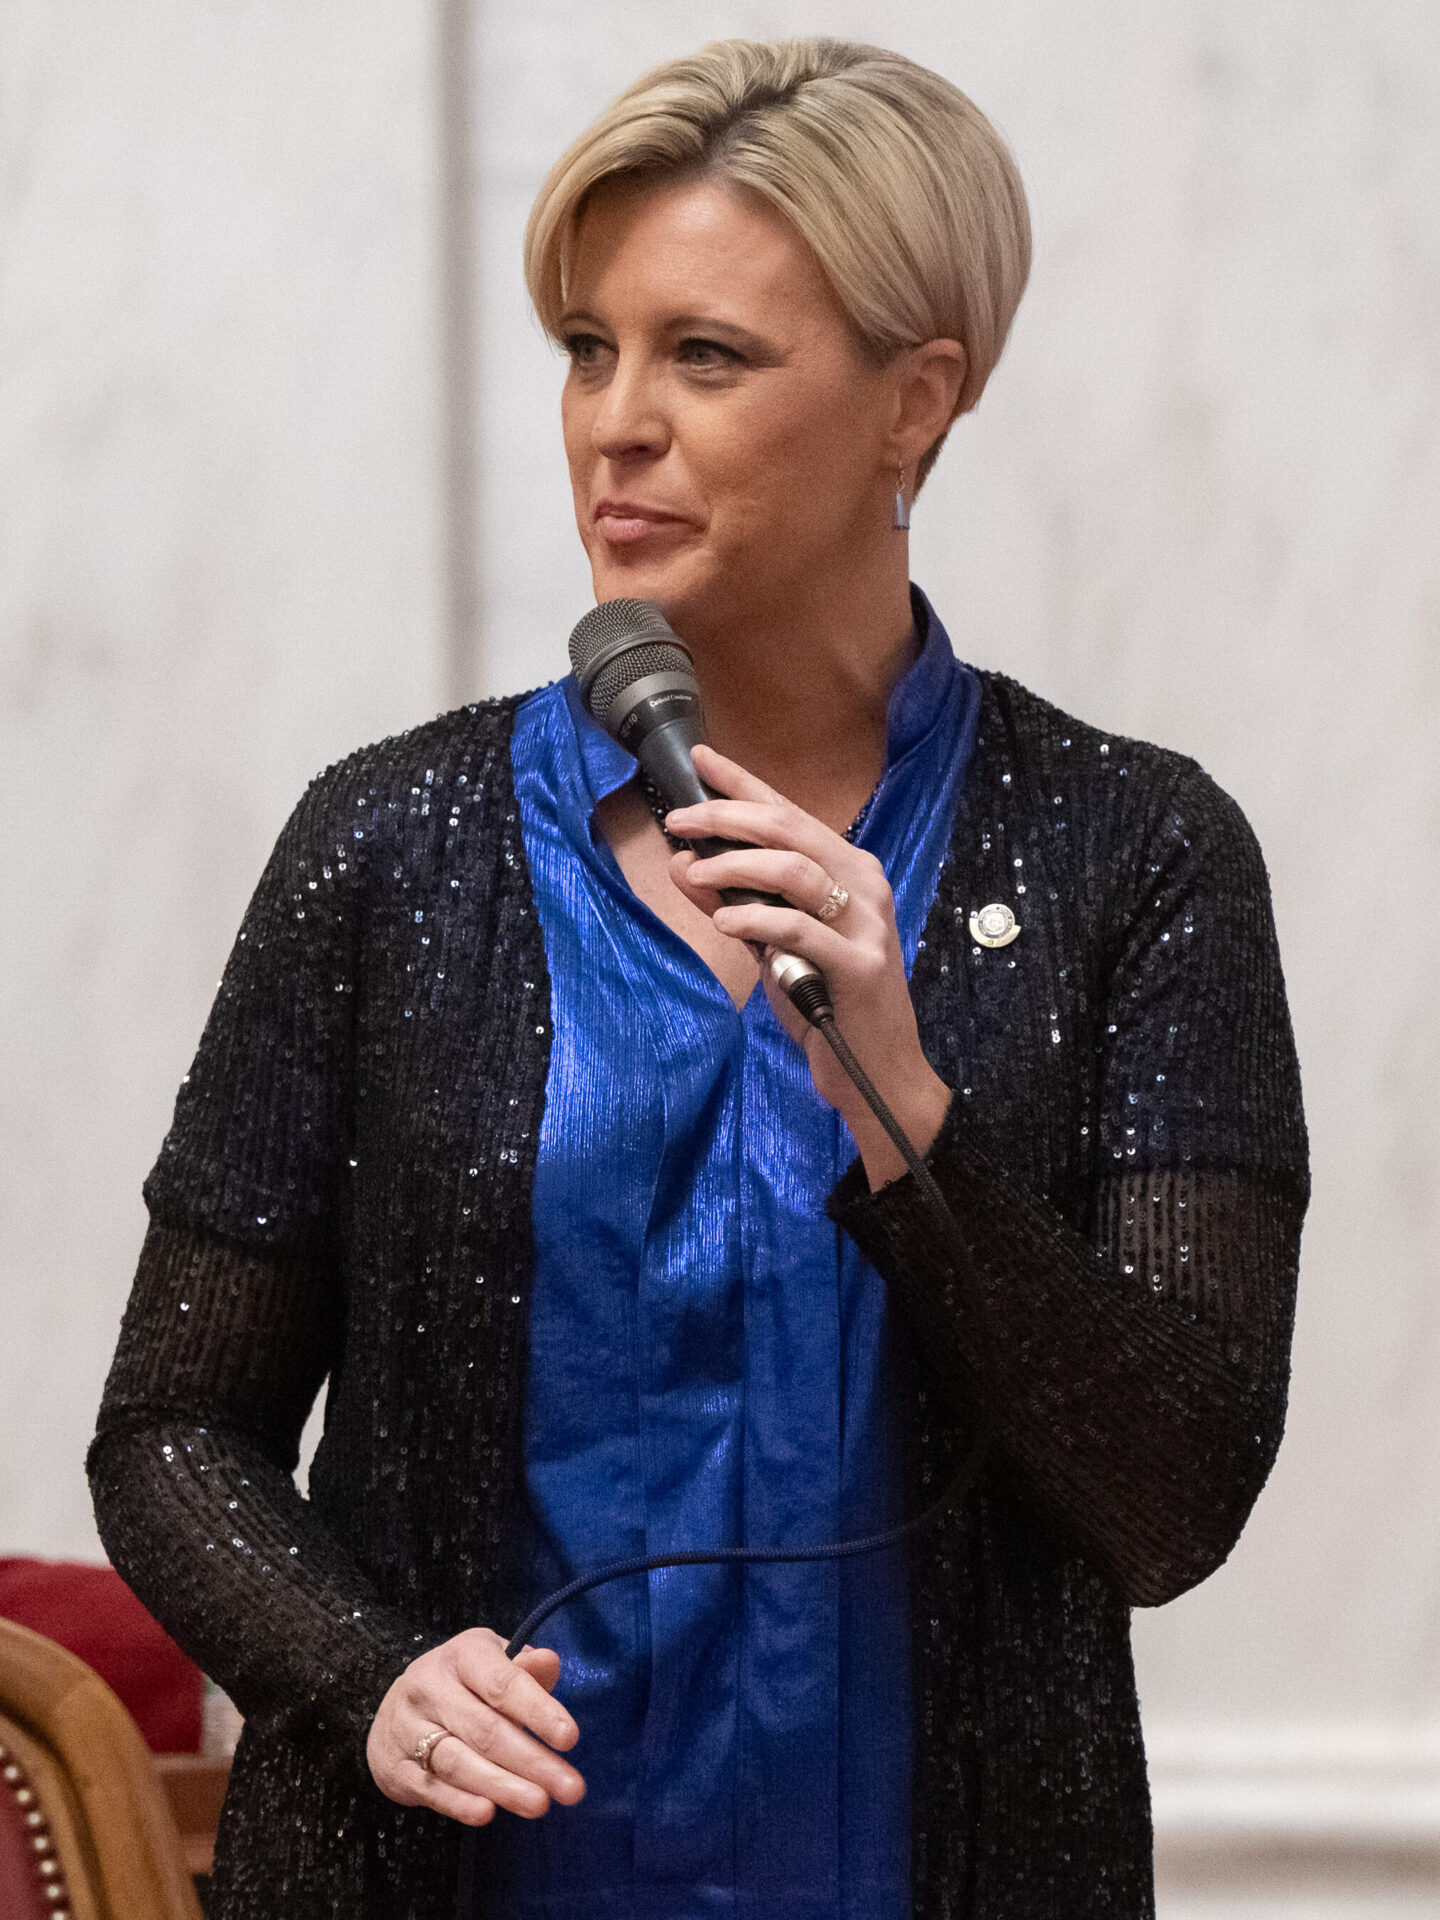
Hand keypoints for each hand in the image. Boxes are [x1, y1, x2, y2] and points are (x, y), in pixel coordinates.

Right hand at [366, 1628, 584, 1826]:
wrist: (397, 1707)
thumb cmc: (464, 1684)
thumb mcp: (493, 1663)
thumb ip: (524, 1669)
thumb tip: (549, 1662)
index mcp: (462, 1655)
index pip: (502, 1683)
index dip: (537, 1710)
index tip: (570, 1738)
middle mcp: (429, 1687)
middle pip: (485, 1729)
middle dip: (532, 1761)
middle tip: (571, 1789)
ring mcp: (406, 1727)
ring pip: (457, 1762)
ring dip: (502, 1786)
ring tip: (539, 1804)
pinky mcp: (393, 1766)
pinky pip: (430, 1788)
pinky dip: (459, 1803)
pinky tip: (487, 1813)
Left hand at [666, 744, 950, 1187]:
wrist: (877, 1070)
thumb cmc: (827, 1005)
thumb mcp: (771, 949)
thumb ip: (735, 905)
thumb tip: (684, 864)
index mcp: (848, 871)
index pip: (789, 813)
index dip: (743, 783)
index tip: (700, 759)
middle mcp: (864, 885)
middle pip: (788, 829)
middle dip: (727, 818)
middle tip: (679, 820)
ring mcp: (866, 923)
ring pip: (795, 869)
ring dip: (736, 866)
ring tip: (696, 873)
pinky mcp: (860, 964)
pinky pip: (801, 928)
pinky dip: (756, 919)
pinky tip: (725, 923)